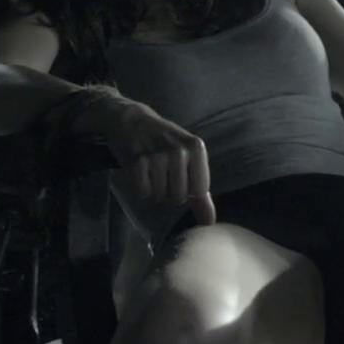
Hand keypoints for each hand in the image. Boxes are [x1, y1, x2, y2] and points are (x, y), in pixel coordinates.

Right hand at [87, 97, 215, 224]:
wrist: (133, 121)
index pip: (199, 191)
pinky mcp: (137, 160)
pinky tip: (141, 173)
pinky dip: (140, 189)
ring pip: (160, 197)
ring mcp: (158, 155)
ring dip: (154, 192)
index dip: (188, 191)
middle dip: (169, 193)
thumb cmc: (165, 144)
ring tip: (152, 173)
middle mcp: (180, 150)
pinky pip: (143, 193)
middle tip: (163, 176)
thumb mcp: (188, 159)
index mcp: (197, 148)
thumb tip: (209, 222)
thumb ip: (201, 192)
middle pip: (178, 197)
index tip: (180, 178)